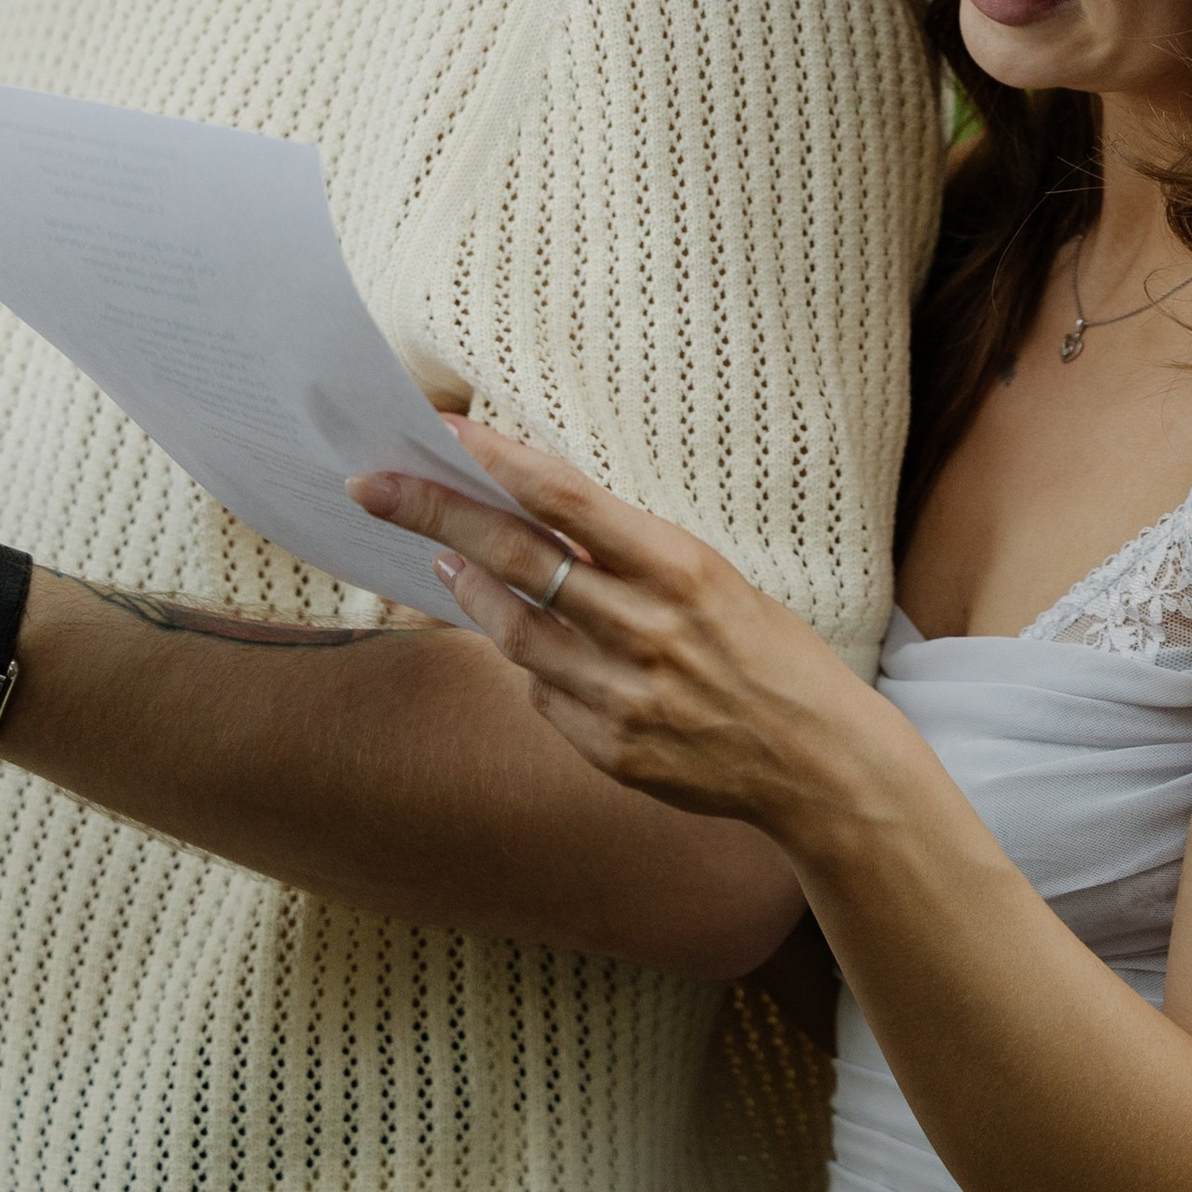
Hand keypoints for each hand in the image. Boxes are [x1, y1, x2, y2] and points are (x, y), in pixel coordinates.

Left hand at [347, 423, 886, 843]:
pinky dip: (530, 664)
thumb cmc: (767, 652)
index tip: (443, 431)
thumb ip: (629, 553)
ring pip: (512, 633)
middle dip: (436, 515)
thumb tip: (538, 513)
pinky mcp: (611, 751)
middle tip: (374, 487)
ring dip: (468, 589)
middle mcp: (646, 628)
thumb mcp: (712, 578)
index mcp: (680, 567)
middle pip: (516, 558)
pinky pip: (544, 695)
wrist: (817, 760)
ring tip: (441, 558)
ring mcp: (623, 695)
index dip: (497, 461)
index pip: (567, 499)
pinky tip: (528, 645)